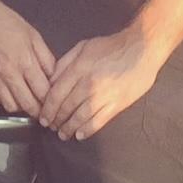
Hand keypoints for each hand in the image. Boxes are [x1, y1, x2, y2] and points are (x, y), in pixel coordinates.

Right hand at [0, 0, 55, 117]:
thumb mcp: (33, 35)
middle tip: (42, 109)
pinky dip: (3, 100)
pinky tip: (8, 92)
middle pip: (28, 105)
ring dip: (20, 106)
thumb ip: (46, 57)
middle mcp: (9, 73)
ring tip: (24, 99)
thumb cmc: (6, 22)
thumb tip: (54, 77)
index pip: (43, 92)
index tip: (54, 102)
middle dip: (38, 110)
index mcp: (25, 61)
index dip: (51, 101)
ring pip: (11, 106)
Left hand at [41, 24, 165, 140]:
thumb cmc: (110, 47)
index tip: (42, 116)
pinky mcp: (117, 105)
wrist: (140, 50)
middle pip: (67, 107)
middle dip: (56, 119)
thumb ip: (65, 63)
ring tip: (62, 134)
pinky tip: (80, 135)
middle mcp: (89, 84)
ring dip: (69, 127)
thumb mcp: (83, 47)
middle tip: (50, 126)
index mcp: (79, 69)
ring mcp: (104, 96)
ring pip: (81, 117)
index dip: (47, 108)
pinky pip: (99, 121)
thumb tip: (51, 80)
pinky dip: (87, 130)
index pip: (57, 93)